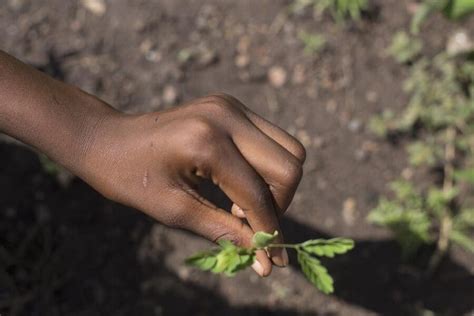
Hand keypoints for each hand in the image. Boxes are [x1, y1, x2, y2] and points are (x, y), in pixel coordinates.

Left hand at [75, 94, 305, 275]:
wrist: (106, 139)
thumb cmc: (129, 178)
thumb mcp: (174, 211)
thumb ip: (226, 233)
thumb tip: (266, 263)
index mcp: (207, 142)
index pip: (259, 193)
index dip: (269, 231)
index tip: (273, 262)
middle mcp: (227, 116)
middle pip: (291, 165)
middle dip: (279, 205)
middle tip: (249, 223)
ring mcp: (232, 106)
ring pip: (289, 150)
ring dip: (277, 185)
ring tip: (241, 203)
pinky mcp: (232, 107)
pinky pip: (272, 140)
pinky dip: (266, 168)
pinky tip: (237, 182)